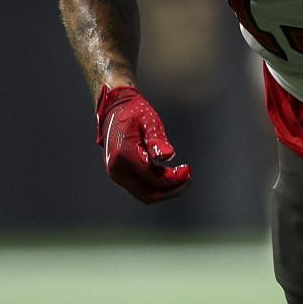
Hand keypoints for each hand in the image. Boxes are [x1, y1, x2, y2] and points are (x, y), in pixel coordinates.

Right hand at [95, 85, 192, 202]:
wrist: (114, 109)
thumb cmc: (135, 112)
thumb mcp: (149, 121)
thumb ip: (157, 140)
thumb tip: (168, 156)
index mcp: (123, 155)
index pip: (153, 178)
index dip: (173, 179)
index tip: (188, 170)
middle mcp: (116, 169)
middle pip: (148, 194)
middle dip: (170, 190)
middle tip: (187, 179)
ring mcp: (116, 174)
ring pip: (143, 194)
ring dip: (164, 190)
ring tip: (180, 178)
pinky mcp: (119, 174)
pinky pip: (139, 188)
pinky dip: (155, 186)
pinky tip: (168, 175)